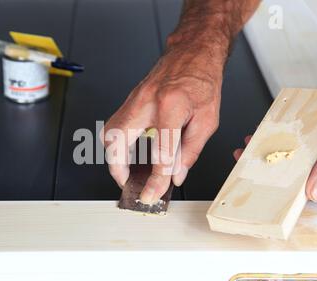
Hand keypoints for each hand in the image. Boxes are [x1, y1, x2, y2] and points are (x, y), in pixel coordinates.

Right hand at [101, 42, 225, 203]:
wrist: (193, 52)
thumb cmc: (202, 79)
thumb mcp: (207, 120)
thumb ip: (190, 151)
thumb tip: (176, 174)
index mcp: (171, 105)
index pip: (160, 152)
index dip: (156, 179)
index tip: (153, 193)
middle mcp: (146, 101)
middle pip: (117, 140)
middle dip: (117, 168)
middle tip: (127, 183)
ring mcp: (134, 98)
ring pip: (109, 132)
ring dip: (113, 156)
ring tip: (125, 171)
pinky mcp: (130, 99)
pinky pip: (114, 124)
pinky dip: (117, 143)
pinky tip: (127, 152)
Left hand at [233, 109, 316, 200]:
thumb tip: (314, 192)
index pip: (302, 192)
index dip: (278, 189)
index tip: (259, 182)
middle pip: (291, 178)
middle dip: (266, 170)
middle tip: (246, 159)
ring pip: (289, 162)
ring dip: (268, 154)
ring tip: (250, 147)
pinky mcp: (314, 148)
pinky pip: (292, 148)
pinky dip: (277, 142)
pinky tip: (263, 136)